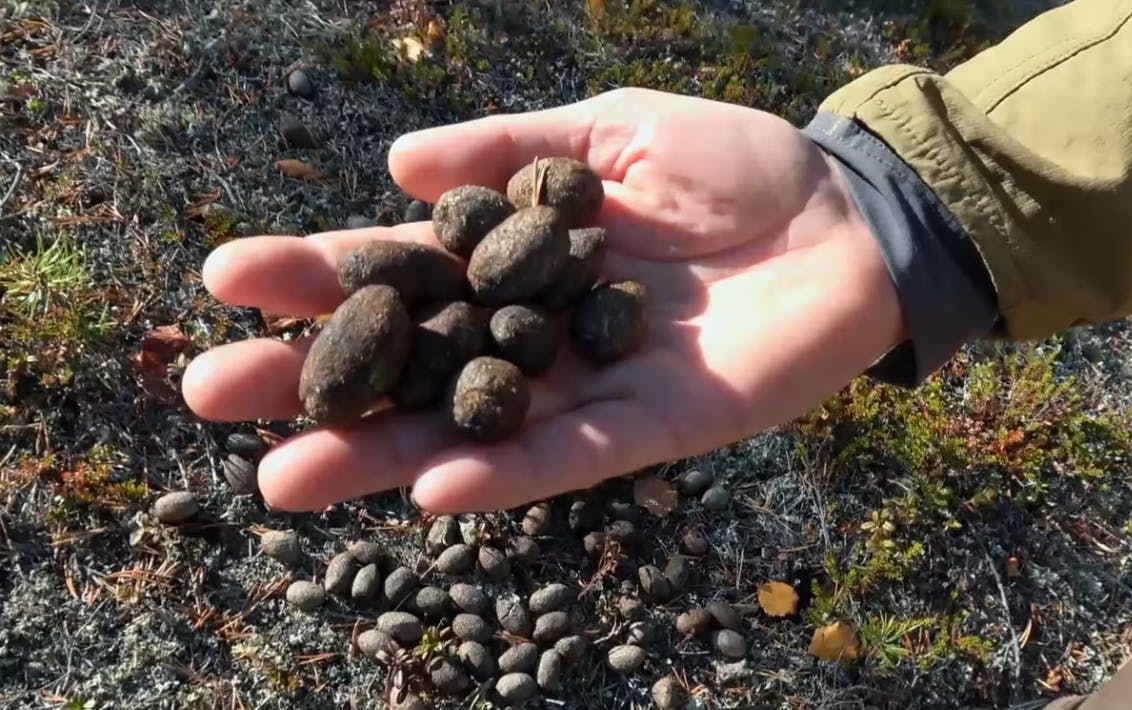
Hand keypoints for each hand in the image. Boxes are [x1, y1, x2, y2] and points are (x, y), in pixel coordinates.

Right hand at [183, 88, 904, 513]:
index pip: (400, 272)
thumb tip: (393, 167)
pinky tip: (430, 491)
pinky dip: (504, 475)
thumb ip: (511, 149)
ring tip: (287, 478)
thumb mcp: (611, 129)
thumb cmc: (736, 164)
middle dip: (315, 380)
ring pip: (471, 428)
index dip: (315, 276)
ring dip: (382, 457)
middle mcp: (535, 331)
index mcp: (517, 258)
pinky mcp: (652, 431)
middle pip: (412, 364)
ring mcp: (587, 387)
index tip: (223, 278)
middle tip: (211, 396)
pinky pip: (568, 460)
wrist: (848, 217)